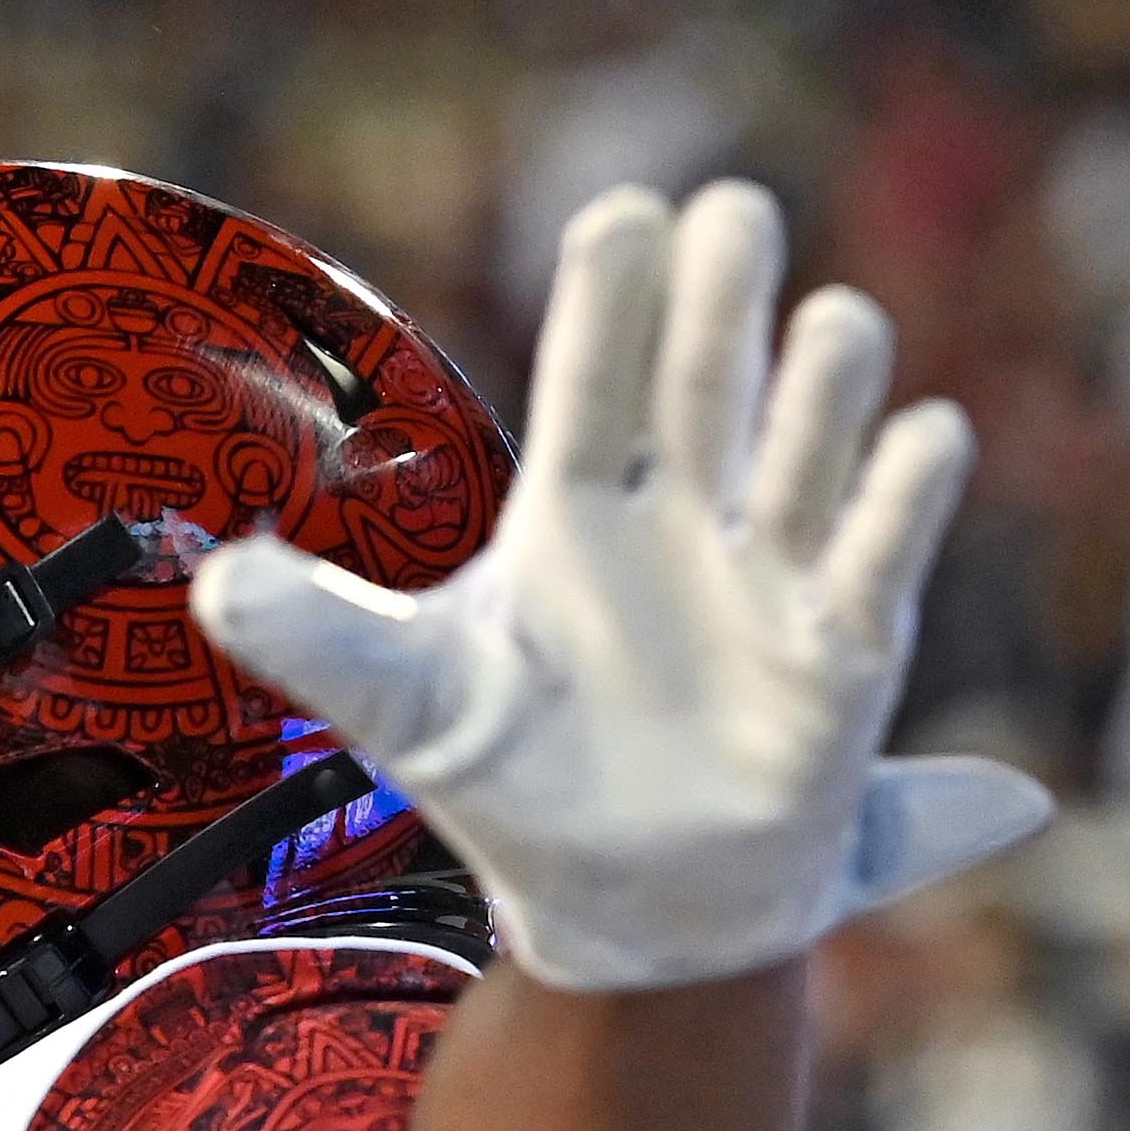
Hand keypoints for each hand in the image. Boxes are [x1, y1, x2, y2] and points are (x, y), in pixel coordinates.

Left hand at [190, 179, 1050, 993]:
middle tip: (733, 216)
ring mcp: (772, 574)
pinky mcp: (846, 650)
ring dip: (828, 377)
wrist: (623, 916)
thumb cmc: (511, 783)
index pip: (594, 378)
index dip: (611, 298)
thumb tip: (213, 583)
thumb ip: (316, 637)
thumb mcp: (402, 707)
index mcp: (575, 510)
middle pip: (711, 375)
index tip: (623, 214)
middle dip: (725, 294)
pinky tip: (917, 443)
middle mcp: (683, 517)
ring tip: (831, 330)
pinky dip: (908, 487)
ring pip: (816, 435)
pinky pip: (887, 548)